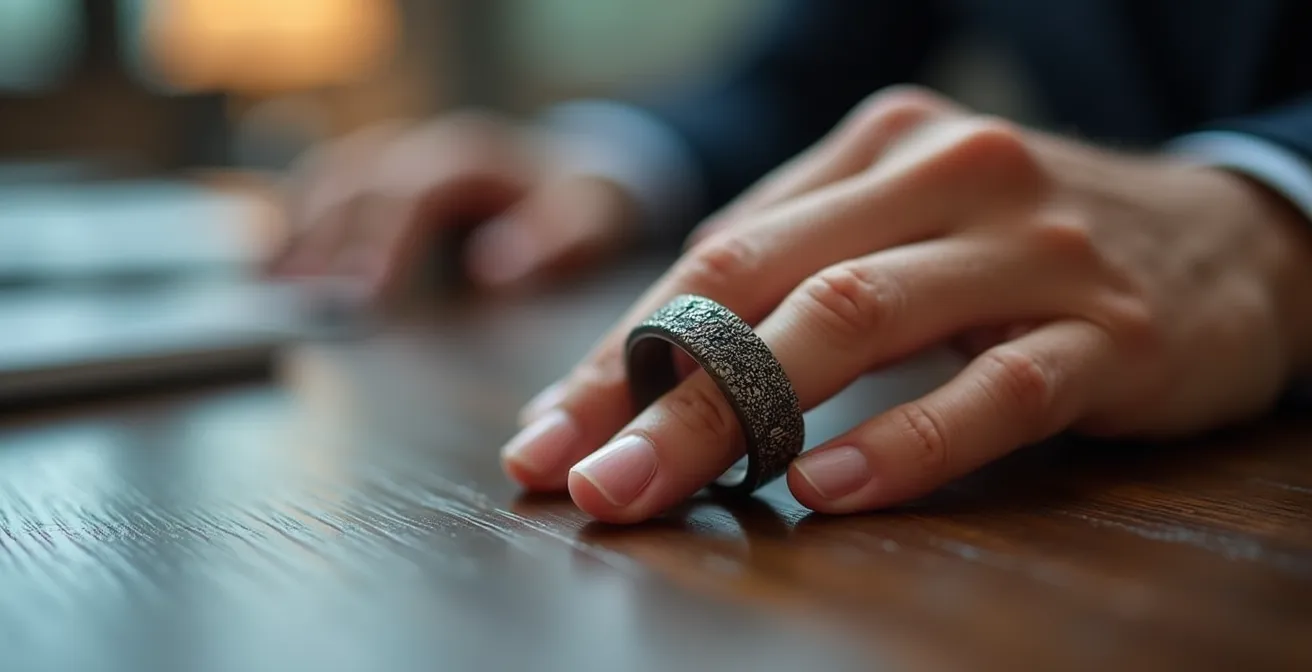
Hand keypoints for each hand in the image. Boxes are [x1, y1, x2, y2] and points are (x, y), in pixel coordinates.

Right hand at [266, 111, 638, 299]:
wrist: (576, 174)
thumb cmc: (580, 207)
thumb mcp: (590, 222)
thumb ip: (554, 243)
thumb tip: (497, 270)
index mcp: (472, 159)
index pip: (416, 189)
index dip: (386, 237)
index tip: (367, 291)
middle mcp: (426, 148)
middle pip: (363, 181)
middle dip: (333, 239)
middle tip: (309, 299)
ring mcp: (398, 154)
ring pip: (334, 176)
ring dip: (302, 227)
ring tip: (275, 283)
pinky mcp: (381, 172)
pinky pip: (326, 182)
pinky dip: (296, 216)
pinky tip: (272, 258)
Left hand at [500, 86, 1311, 522]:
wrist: (1231, 238)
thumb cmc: (1022, 250)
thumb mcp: (903, 236)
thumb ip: (791, 285)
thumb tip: (636, 386)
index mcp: (877, 148)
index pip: (717, 251)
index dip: (623, 349)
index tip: (550, 435)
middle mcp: (946, 174)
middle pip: (767, 283)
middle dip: (656, 390)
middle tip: (581, 477)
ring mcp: (1032, 248)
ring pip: (859, 322)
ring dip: (742, 417)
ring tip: (656, 488)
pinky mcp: (1109, 330)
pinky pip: (992, 389)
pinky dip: (905, 441)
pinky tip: (828, 489)